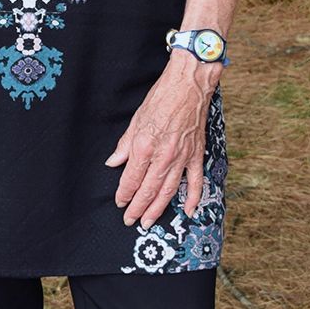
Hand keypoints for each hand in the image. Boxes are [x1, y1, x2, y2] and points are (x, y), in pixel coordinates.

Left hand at [106, 57, 218, 226]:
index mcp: (144, 146)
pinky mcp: (196, 155)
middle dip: (137, 208)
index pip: (131, 179)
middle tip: (130, 220)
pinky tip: (187, 211)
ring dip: (158, 209)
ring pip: (168, 191)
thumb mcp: (136, 121)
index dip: (124, 194)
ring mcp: (182, 158)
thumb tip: (113, 163)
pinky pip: (195, 182)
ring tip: (148, 222)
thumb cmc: (161, 99)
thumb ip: (124, 146)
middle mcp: (163, 156)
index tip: (120, 202)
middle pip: (148, 190)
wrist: (189, 86)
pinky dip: (192, 198)